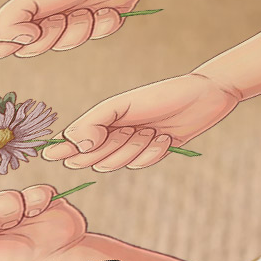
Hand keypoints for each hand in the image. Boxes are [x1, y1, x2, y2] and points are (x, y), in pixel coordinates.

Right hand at [0, 0, 156, 57]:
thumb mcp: (32, 0)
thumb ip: (9, 22)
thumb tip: (0, 49)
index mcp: (26, 18)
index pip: (2, 44)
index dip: (7, 47)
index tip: (25, 35)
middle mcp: (46, 25)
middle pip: (34, 50)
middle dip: (49, 33)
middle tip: (60, 15)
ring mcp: (73, 27)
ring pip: (69, 44)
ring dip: (79, 26)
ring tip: (85, 8)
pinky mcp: (99, 25)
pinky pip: (100, 35)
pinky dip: (104, 22)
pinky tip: (105, 9)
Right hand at [41, 71, 238, 167]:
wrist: (205, 96)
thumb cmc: (162, 95)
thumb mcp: (122, 104)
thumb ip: (93, 122)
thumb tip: (76, 146)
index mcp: (99, 122)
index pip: (69, 143)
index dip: (62, 150)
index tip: (56, 153)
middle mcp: (109, 136)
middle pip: (87, 160)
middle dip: (108, 147)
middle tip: (129, 129)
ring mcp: (128, 147)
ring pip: (113, 166)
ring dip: (134, 148)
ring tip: (151, 130)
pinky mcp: (148, 155)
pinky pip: (139, 166)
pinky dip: (153, 153)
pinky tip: (165, 137)